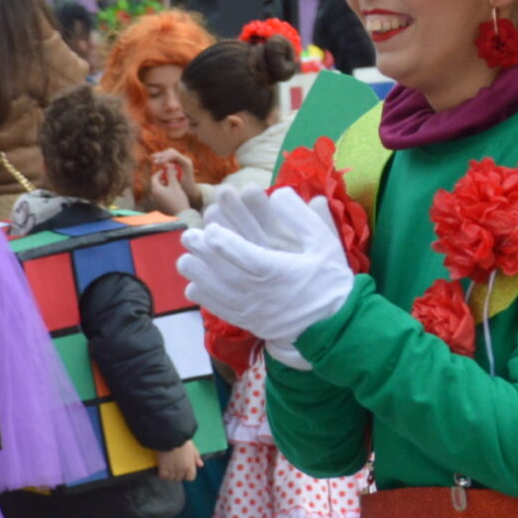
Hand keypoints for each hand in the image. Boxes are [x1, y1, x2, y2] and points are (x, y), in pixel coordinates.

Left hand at [145, 153, 191, 216]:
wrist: (181, 214)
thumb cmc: (178, 199)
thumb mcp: (175, 185)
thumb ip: (171, 174)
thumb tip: (168, 164)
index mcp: (155, 189)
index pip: (155, 177)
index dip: (162, 172)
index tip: (169, 170)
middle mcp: (153, 195)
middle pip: (156, 183)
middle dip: (163, 178)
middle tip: (173, 176)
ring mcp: (155, 200)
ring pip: (158, 189)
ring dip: (165, 184)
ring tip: (174, 184)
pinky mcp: (159, 204)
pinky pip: (160, 195)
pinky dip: (165, 191)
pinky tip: (173, 192)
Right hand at [155, 442, 203, 482]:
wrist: (171, 438)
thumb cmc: (183, 442)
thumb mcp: (193, 449)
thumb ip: (196, 458)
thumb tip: (201, 465)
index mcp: (190, 466)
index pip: (190, 478)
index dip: (187, 474)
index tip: (184, 469)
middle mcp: (181, 470)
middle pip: (179, 479)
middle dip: (178, 474)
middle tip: (175, 466)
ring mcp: (172, 471)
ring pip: (171, 478)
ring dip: (170, 474)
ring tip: (168, 467)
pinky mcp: (162, 469)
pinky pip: (163, 477)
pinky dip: (162, 474)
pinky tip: (163, 468)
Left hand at [178, 187, 355, 349]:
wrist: (332, 324)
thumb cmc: (328, 279)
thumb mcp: (325, 244)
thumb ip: (304, 218)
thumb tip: (280, 193)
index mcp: (280, 271)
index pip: (247, 256)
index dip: (224, 242)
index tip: (210, 228)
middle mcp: (260, 292)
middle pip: (223, 272)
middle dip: (203, 252)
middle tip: (189, 235)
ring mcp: (251, 309)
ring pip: (216, 292)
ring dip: (197, 274)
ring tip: (185, 259)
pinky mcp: (247, 321)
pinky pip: (218, 309)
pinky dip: (203, 296)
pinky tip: (194, 284)